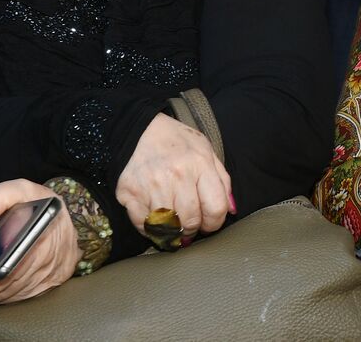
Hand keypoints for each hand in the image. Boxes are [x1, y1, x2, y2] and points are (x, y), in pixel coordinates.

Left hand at [0, 180, 78, 304]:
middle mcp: (49, 258)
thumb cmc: (40, 203)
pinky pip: (16, 297)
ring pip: (8, 294)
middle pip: (4, 284)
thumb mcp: (20, 189)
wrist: (64, 217)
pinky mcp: (46, 285)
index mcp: (42, 233)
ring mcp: (49, 275)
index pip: (9, 265)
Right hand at [116, 112, 233, 240]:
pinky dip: (150, 228)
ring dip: (172, 230)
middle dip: (193, 228)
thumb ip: (222, 181)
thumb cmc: (177, 142)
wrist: (139, 129)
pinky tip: (155, 218)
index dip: (215, 222)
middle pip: (191, 221)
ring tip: (173, 222)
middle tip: (189, 225)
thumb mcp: (206, 152)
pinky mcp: (129, 193)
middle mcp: (176, 175)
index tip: (209, 223)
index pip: (216, 208)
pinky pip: (143, 225)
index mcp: (200, 164)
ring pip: (168, 226)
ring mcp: (151, 185)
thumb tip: (231, 210)